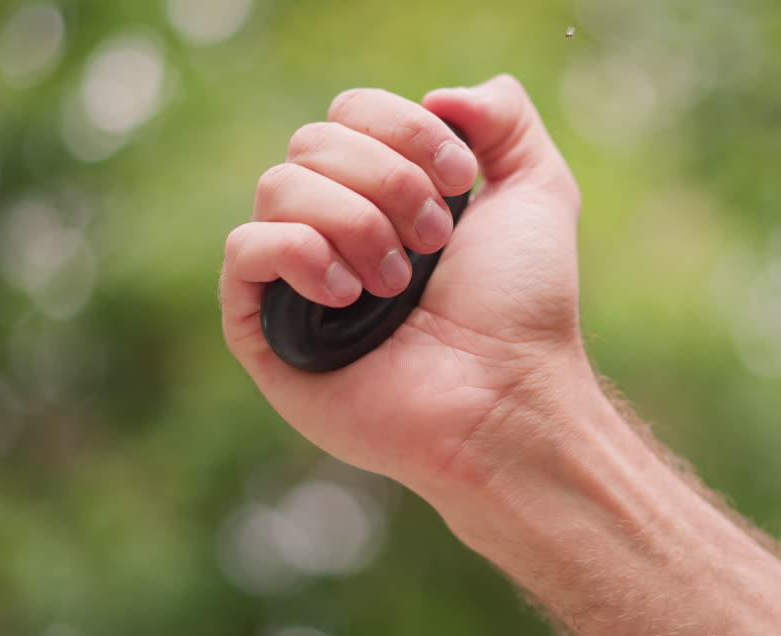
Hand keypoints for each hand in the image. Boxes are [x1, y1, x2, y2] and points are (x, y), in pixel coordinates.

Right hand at [220, 75, 584, 498]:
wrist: (506, 396)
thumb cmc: (523, 307)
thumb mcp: (537, 188)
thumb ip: (503, 116)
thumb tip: (441, 94)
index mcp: (388, 191)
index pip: (352, 112)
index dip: (405, 129)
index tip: (462, 182)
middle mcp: (336, 226)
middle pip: (313, 141)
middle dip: (388, 181)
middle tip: (435, 243)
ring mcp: (297, 277)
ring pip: (278, 186)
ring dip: (354, 223)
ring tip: (398, 285)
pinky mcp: (264, 328)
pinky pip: (243, 248)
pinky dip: (298, 254)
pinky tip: (348, 297)